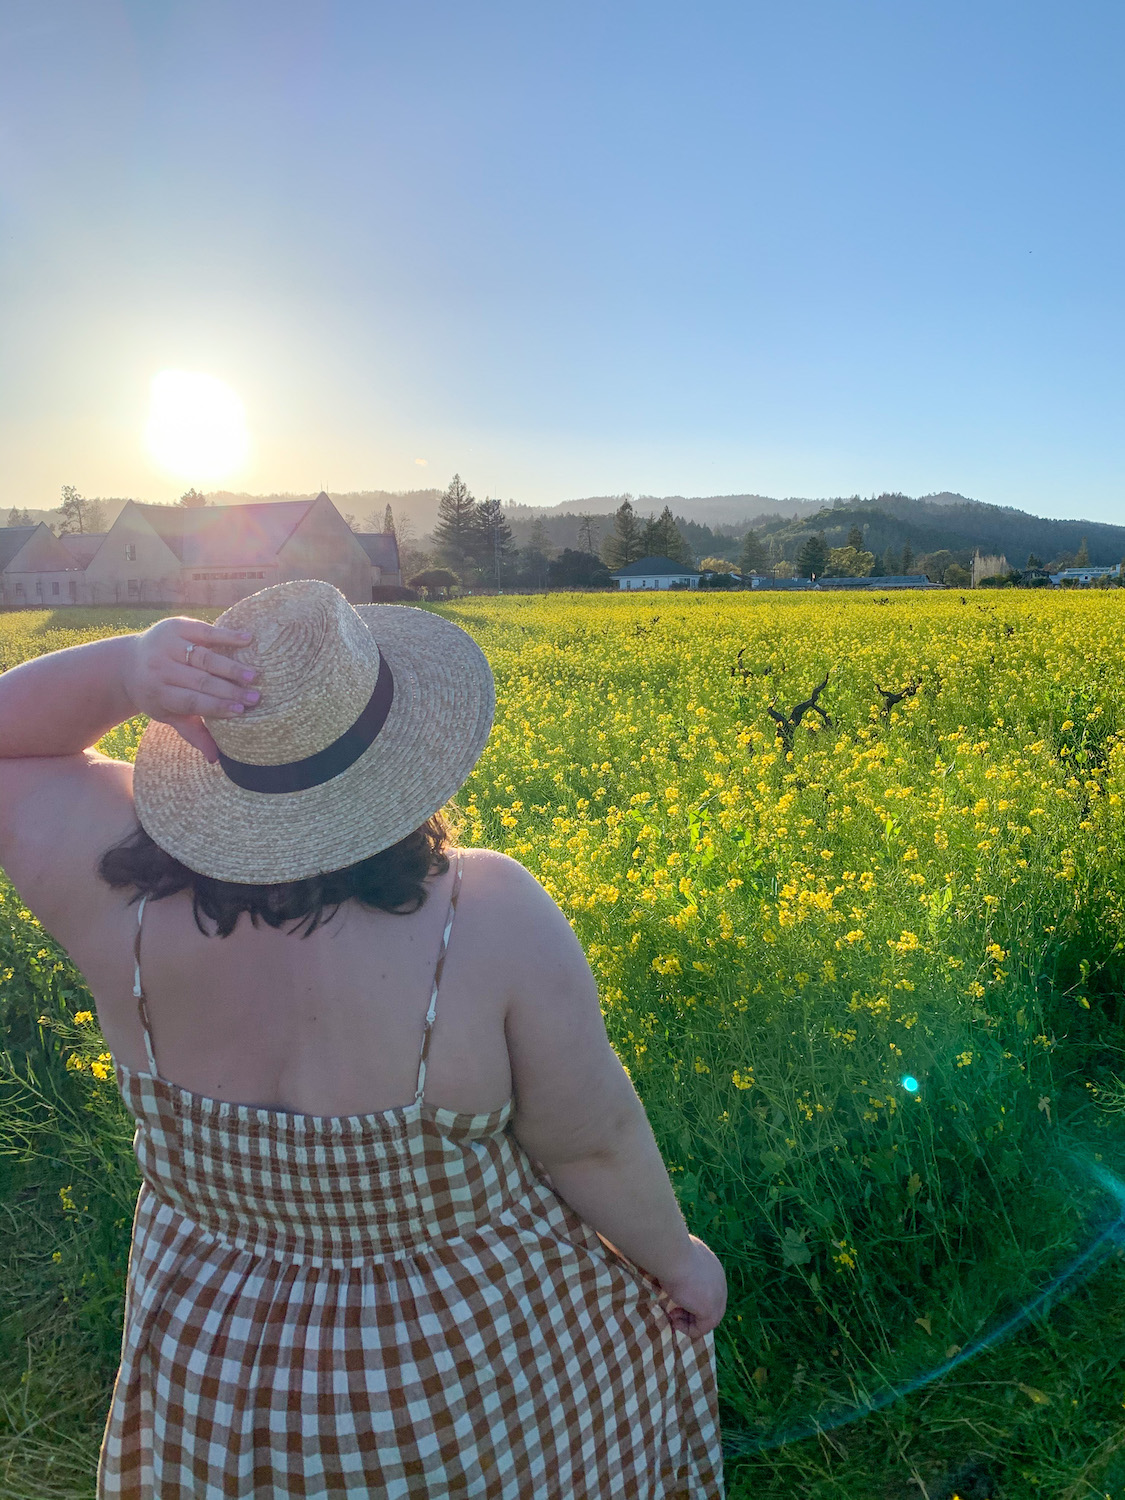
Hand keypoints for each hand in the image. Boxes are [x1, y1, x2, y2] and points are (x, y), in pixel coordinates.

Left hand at [123, 618, 257, 761]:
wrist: (127, 662)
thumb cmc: (156, 693)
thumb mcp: (167, 715)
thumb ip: (192, 733)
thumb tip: (215, 759)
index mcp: (157, 693)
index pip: (192, 701)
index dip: (217, 706)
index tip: (241, 711)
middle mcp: (159, 668)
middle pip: (200, 680)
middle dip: (230, 690)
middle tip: (256, 697)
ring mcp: (167, 645)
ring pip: (204, 658)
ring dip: (231, 667)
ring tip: (254, 675)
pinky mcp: (175, 626)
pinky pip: (204, 631)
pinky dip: (227, 635)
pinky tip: (247, 639)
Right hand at [658, 1236, 726, 1337]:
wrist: (674, 1255)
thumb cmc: (672, 1253)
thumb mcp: (680, 1256)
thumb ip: (682, 1264)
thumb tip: (668, 1261)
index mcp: (714, 1268)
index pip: (708, 1289)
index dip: (692, 1298)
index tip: (675, 1297)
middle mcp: (720, 1283)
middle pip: (709, 1305)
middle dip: (691, 1311)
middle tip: (674, 1310)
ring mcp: (718, 1298)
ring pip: (708, 1319)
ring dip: (689, 1321)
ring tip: (673, 1316)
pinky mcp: (711, 1311)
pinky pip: (702, 1328)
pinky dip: (688, 1329)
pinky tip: (675, 1322)